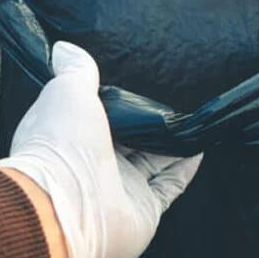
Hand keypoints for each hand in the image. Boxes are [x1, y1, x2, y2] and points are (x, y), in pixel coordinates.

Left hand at [0, 42, 202, 257]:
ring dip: (170, 142)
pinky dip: (185, 167)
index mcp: (71, 136)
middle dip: (145, 122)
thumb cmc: (60, 144)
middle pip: (127, 138)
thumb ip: (75, 71)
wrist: (67, 207)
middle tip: (170, 99)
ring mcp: (120, 188)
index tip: (133, 83)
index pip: (96, 116)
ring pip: (151, 160)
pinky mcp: (144, 209)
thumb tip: (64, 48)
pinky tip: (199, 147)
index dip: (113, 101)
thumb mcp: (66, 92)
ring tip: (190, 119)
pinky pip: (170, 184)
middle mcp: (94, 164)